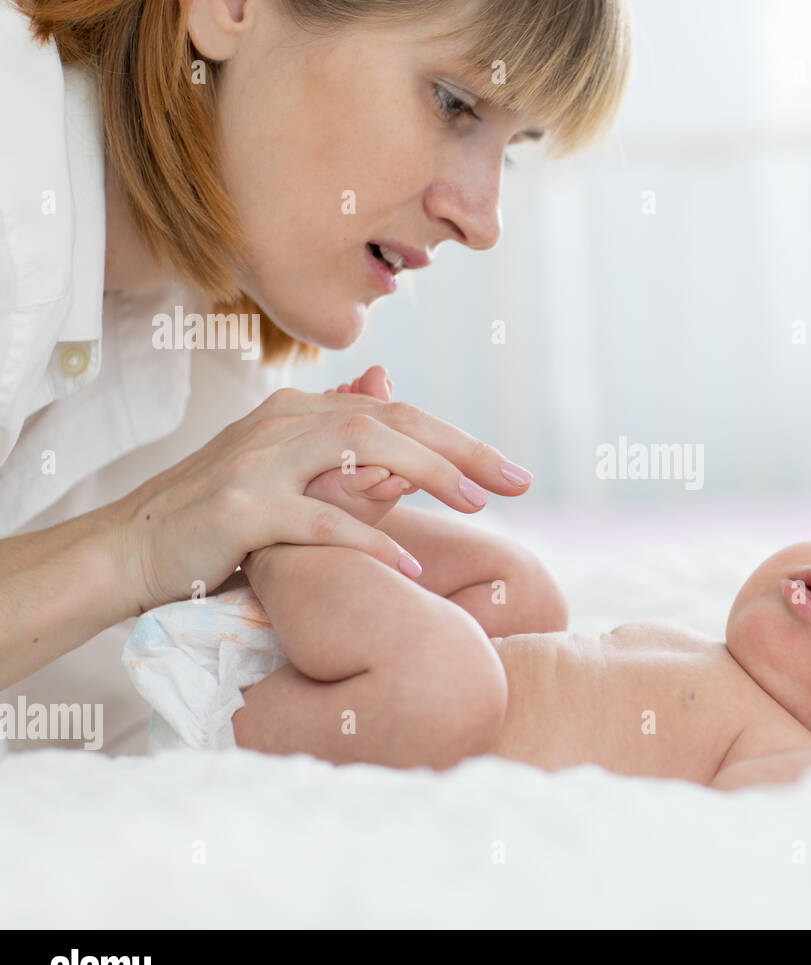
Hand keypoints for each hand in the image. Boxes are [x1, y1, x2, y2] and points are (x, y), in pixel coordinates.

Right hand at [110, 369, 533, 613]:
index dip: (458, 440)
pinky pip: (319, 519)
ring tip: (477, 504)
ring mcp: (261, 460)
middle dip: (463, 448)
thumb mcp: (286, 476)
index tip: (509, 472)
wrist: (130, 550)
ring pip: (363, 446)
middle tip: (519, 481)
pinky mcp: (242, 507)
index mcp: (299, 411)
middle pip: (392, 420)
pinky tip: (410, 567)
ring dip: (428, 473)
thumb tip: (388, 389)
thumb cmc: (218, 521)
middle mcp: (284, 421)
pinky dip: (368, 539)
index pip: (396, 413)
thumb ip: (339, 443)